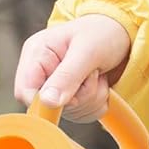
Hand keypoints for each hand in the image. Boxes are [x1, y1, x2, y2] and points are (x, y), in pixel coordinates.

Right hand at [13, 15, 132, 122]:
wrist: (124, 34)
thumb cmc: (103, 32)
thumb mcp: (87, 51)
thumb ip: (66, 76)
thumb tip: (46, 102)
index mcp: (37, 53)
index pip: (24, 91)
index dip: (45, 101)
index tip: (71, 95)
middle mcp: (43, 72)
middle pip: (49, 106)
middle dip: (79, 96)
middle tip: (93, 73)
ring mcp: (57, 87)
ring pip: (69, 113)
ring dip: (91, 99)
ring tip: (98, 74)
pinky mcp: (72, 98)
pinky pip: (82, 115)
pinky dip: (97, 104)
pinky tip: (101, 84)